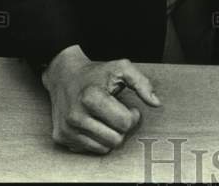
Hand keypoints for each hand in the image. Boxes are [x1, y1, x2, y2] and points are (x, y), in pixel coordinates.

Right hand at [41, 44, 160, 154]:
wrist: (64, 75)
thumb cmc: (96, 73)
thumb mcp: (121, 68)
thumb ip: (142, 83)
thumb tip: (156, 103)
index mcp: (91, 97)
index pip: (124, 123)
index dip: (133, 116)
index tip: (129, 107)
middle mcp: (76, 115)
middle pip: (116, 139)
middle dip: (122, 127)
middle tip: (119, 114)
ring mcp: (67, 129)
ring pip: (104, 148)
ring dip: (110, 135)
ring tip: (106, 118)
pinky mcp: (62, 137)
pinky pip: (90, 149)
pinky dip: (96, 139)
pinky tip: (94, 123)